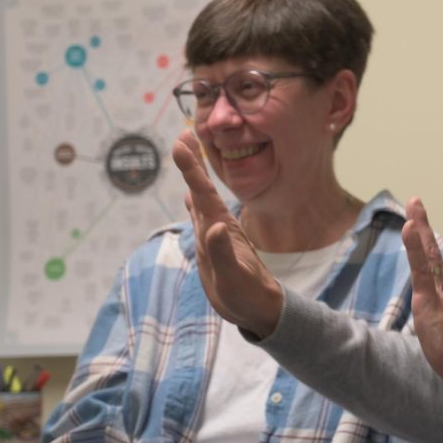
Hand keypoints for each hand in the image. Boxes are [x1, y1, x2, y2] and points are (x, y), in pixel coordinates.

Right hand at [172, 131, 282, 335]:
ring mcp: (215, 235)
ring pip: (201, 199)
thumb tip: (214, 227)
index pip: (204, 193)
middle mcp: (217, 226)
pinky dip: (194, 204)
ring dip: (193, 177)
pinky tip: (190, 197)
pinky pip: (200, 219)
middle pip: (202, 189)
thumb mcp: (233, 276)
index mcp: (221, 229)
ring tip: (186, 154)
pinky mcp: (212, 246)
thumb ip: (222, 252)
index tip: (183, 142)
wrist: (259, 307)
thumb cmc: (248, 295)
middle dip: (192, 163)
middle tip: (183, 135)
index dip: (192, 169)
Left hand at [401, 197, 442, 381]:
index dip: (426, 245)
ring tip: (413, 205)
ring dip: (419, 228)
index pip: (434, 267)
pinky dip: (415, 246)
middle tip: (415, 201)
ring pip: (429, 255)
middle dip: (422, 226)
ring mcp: (440, 292)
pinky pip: (422, 268)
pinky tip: (408, 227)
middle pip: (432, 252)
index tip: (418, 224)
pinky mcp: (432, 298)